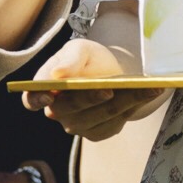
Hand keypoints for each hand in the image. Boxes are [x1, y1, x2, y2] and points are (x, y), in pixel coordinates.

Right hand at [19, 38, 167, 139]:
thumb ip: (70, 60)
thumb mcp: (80, 50)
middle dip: (90, 98)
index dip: (36, 99)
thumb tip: (57, 75)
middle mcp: (58, 112)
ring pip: (100, 116)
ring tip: (148, 87)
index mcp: (45, 90)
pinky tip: (149, 93)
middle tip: (109, 89)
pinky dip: (134, 106)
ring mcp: (78, 125)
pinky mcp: (99, 132)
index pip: (32, 100)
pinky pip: (116, 122)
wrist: (110, 70)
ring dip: (124, 101)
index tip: (48, 95)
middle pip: (72, 110)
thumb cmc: (88, 59)